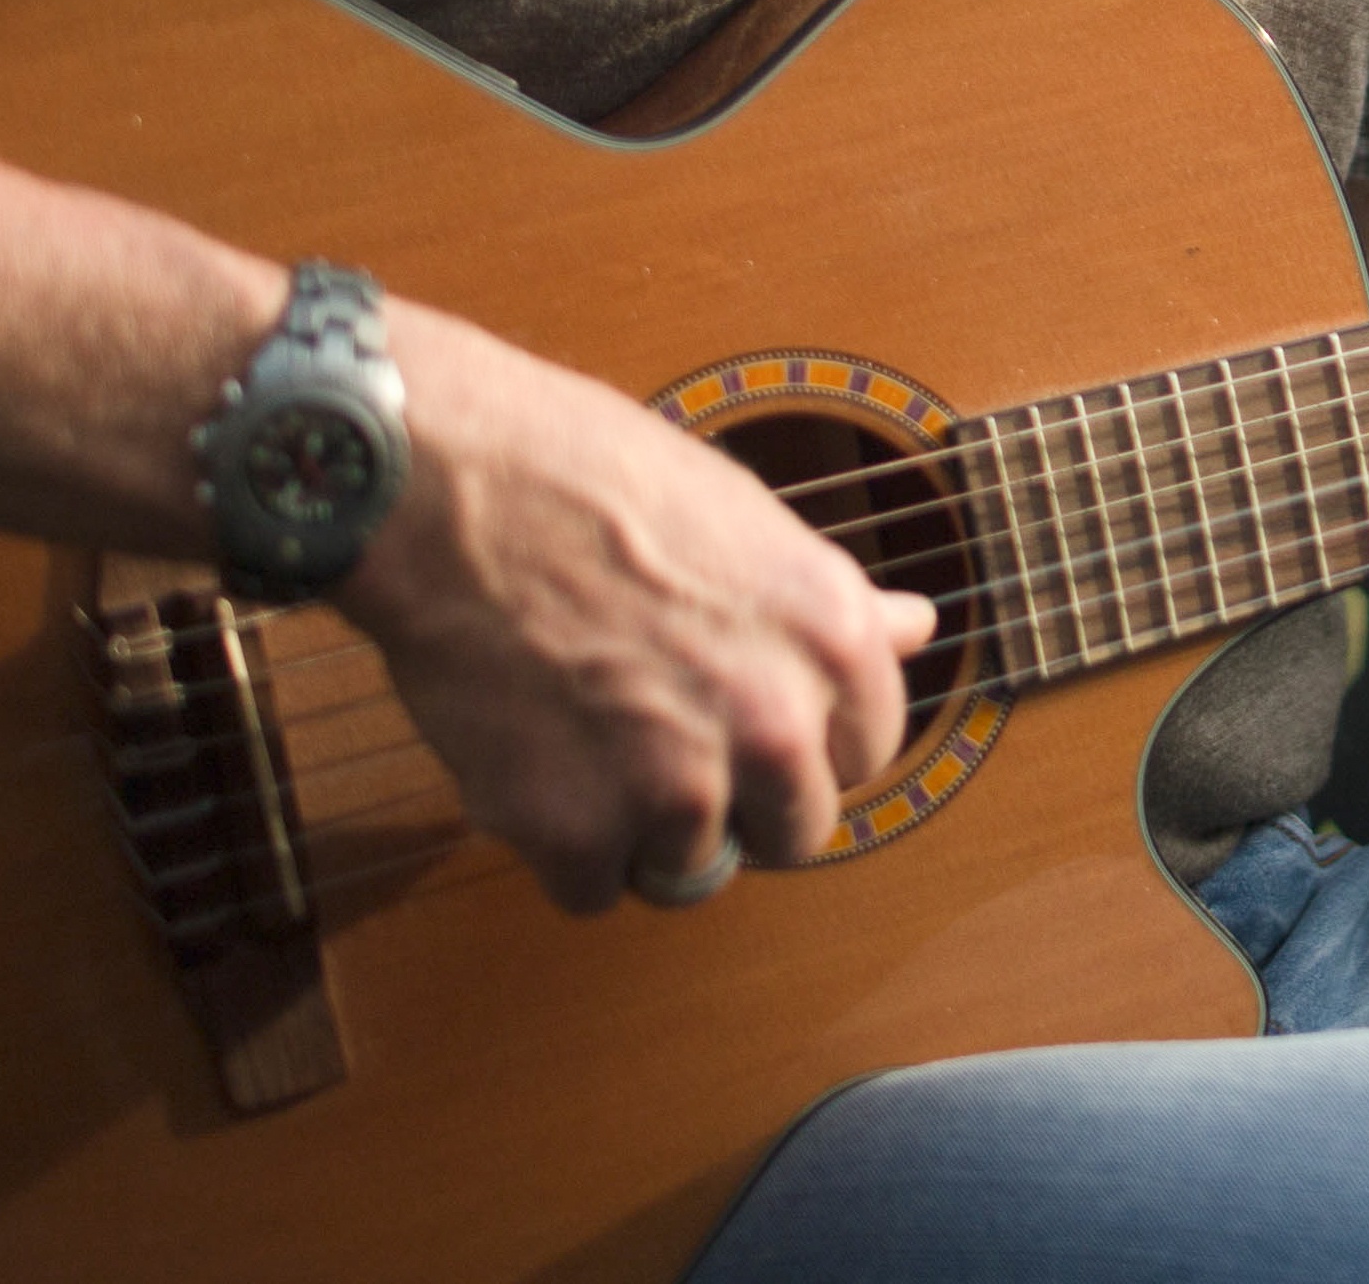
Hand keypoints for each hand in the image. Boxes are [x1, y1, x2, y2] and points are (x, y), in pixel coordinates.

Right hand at [331, 310, 936, 911]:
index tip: (749, 708)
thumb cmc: (593, 478)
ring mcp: (676, 786)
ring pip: (689, 866)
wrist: (453, 487)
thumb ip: (833, 605)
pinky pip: (593, 891)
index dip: (803, 733)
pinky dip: (559, 846)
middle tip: (668, 737)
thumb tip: (915, 628)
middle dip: (741, 802)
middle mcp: (774, 723)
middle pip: (795, 834)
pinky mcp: (575, 831)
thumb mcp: (748, 521)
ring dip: (640, 824)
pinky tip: (534, 759)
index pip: (868, 751)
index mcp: (832, 640)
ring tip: (585, 726)